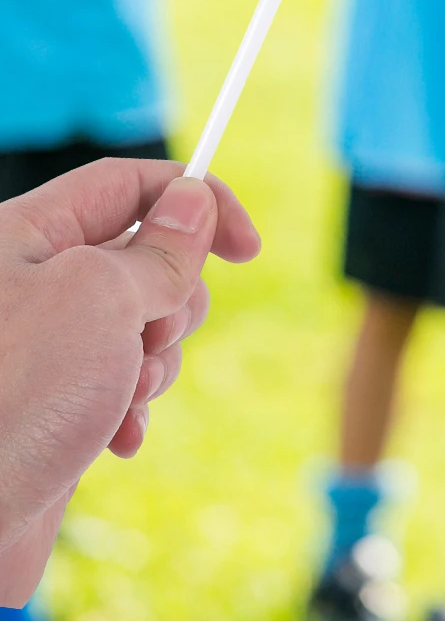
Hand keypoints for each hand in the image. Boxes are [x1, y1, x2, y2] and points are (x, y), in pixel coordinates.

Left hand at [0, 161, 258, 604]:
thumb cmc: (14, 399)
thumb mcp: (100, 297)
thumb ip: (159, 247)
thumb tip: (192, 198)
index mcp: (22, 237)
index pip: (126, 184)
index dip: (194, 200)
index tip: (246, 246)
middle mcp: (28, 284)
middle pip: (145, 256)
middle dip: (173, 301)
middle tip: (150, 337)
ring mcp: (42, 346)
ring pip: (142, 322)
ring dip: (153, 361)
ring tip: (122, 397)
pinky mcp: (53, 402)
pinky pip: (121, 381)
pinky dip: (132, 405)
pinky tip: (114, 437)